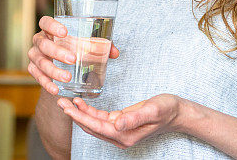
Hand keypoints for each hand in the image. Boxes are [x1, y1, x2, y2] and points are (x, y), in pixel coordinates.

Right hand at [27, 15, 119, 94]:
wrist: (58, 61)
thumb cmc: (72, 46)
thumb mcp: (84, 43)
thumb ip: (99, 45)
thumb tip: (115, 52)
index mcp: (50, 29)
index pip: (45, 22)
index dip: (53, 26)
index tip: (65, 32)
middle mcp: (39, 40)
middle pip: (43, 43)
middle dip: (57, 52)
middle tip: (73, 59)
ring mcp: (34, 54)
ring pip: (39, 61)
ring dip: (53, 70)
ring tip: (67, 77)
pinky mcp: (33, 68)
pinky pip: (36, 76)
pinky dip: (46, 83)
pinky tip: (55, 89)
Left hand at [57, 94, 181, 148]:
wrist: (177, 112)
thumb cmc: (166, 110)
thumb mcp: (152, 111)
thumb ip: (134, 118)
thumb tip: (117, 124)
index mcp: (126, 135)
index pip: (97, 127)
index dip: (81, 117)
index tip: (68, 107)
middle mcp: (120, 136)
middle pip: (91, 127)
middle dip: (74, 115)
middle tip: (59, 101)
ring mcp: (119, 130)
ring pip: (93, 123)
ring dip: (79, 113)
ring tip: (65, 101)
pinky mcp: (120, 122)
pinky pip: (100, 119)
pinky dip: (88, 111)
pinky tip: (80, 102)